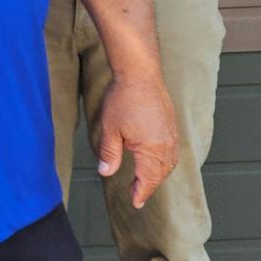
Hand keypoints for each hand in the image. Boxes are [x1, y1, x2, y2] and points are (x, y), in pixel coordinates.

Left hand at [96, 75, 178, 208]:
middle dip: (149, 186)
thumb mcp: (110, 130)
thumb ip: (110, 154)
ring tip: (145, 181)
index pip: (147, 180)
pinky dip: (164, 162)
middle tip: (137, 195)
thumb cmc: (123, 100)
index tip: (135, 203)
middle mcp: (167, 146)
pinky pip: (172, 152)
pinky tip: (156, 162)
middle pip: (160, 175)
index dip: (140, 193)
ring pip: (168, 165)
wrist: (141, 75)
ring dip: (157, 175)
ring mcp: (172, 136)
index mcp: (152, 151)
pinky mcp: (172, 127)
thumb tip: (106, 173)